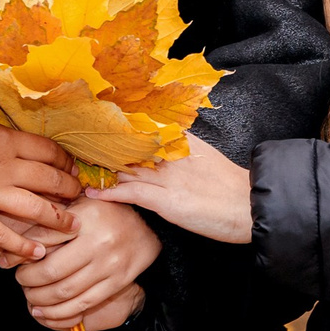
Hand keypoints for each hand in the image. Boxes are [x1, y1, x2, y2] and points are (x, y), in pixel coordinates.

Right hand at [0, 126, 81, 261]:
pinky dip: (21, 246)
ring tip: (71, 226)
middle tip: (78, 196)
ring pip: (33, 207)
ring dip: (56, 218)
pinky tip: (37, 253)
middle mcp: (1, 166)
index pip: (46, 149)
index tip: (73, 168)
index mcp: (3, 140)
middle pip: (47, 177)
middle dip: (67, 188)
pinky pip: (2, 235)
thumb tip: (14, 128)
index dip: (64, 160)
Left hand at [16, 197, 159, 327]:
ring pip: (66, 291)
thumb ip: (53, 218)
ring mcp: (109, 266)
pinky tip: (45, 312)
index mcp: (86, 218)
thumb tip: (16, 237)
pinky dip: (60, 313)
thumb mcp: (80, 204)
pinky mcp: (116, 284)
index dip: (20, 253)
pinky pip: (83, 304)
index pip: (43, 239)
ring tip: (30, 298)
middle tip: (19, 280)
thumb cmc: (106, 213)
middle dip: (28, 280)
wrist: (147, 229)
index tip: (6, 262)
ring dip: (41, 299)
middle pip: (52, 270)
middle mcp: (99, 242)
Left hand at [89, 134, 253, 244]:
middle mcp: (172, 155)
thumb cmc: (232, 187)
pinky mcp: (168, 200)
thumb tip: (164, 143)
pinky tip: (94, 192)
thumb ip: (183, 149)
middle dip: (102, 146)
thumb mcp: (206, 158)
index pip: (142, 128)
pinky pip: (133, 193)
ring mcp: (168, 177)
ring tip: (77, 168)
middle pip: (129, 145)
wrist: (253, 207)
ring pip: (125, 167)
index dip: (117, 128)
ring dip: (100, 168)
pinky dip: (111, 192)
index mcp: (181, 141)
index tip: (95, 123)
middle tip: (76, 144)